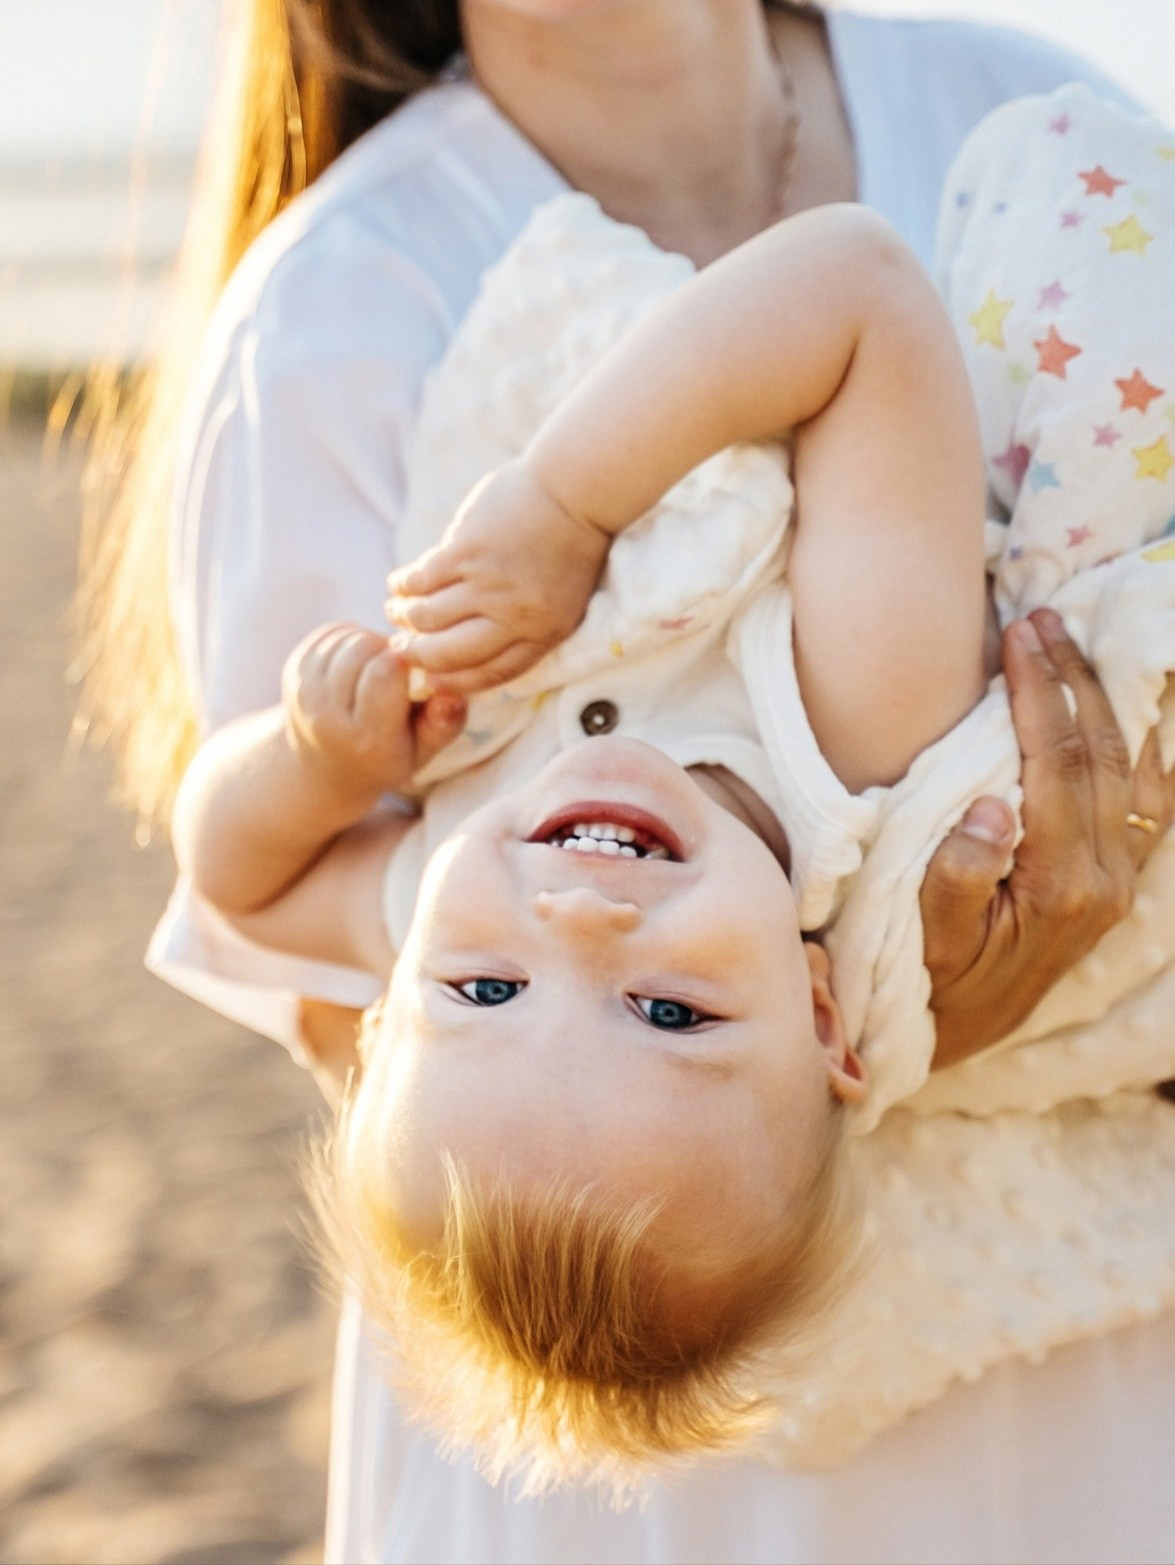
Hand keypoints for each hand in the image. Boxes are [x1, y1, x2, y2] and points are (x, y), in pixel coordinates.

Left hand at [281, 623, 465, 799]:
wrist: (325, 768)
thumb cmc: (386, 756)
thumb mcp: (423, 751)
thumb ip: (443, 723)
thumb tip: (452, 692)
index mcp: (365, 740)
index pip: (385, 673)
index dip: (406, 663)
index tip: (415, 676)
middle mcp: (325, 717)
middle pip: (364, 648)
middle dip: (388, 651)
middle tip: (397, 674)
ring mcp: (302, 693)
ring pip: (348, 636)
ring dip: (371, 645)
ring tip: (378, 671)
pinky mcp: (293, 672)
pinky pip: (332, 632)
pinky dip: (352, 640)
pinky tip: (359, 665)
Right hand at [385, 459, 610, 693]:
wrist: (573, 491)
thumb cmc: (568, 548)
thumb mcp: (562, 602)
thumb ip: (522, 627)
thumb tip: (466, 649)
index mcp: (542, 632)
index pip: (490, 673)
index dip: (454, 683)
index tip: (431, 682)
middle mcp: (514, 614)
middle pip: (449, 653)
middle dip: (417, 657)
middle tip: (401, 650)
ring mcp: (488, 582)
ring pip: (427, 617)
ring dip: (404, 618)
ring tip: (396, 612)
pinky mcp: (465, 550)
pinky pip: (421, 579)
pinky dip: (403, 585)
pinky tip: (398, 585)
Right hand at [920, 606, 1173, 1068]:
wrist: (962, 1035)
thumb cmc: (932, 979)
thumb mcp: (926, 937)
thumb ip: (957, 874)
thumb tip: (993, 803)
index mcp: (1061, 885)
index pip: (1056, 765)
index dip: (1036, 694)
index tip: (1015, 637)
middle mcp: (1105, 880)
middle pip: (1100, 755)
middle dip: (1072, 678)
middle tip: (1040, 620)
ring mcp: (1119, 882)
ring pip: (1130, 769)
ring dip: (1102, 699)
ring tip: (1070, 642)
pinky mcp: (1118, 883)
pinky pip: (1146, 799)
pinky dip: (1137, 744)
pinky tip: (1123, 709)